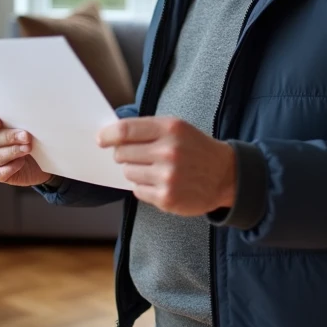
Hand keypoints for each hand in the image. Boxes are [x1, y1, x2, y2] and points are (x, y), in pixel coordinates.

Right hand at [0, 111, 52, 186]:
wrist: (43, 159)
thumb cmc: (34, 136)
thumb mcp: (29, 125)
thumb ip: (23, 119)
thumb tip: (30, 115)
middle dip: (8, 137)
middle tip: (26, 136)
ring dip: (13, 151)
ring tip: (28, 148)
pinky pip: (0, 172)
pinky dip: (12, 167)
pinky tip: (22, 162)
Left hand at [97, 117, 235, 215]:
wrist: (225, 175)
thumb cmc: (195, 149)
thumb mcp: (177, 128)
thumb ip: (147, 129)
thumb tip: (111, 136)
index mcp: (170, 129)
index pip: (125, 130)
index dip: (108, 135)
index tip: (101, 140)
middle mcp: (169, 152)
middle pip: (122, 153)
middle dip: (123, 154)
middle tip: (138, 156)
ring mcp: (167, 177)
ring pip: (127, 173)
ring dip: (134, 171)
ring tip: (154, 170)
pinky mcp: (167, 198)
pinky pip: (137, 190)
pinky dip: (143, 187)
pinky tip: (160, 183)